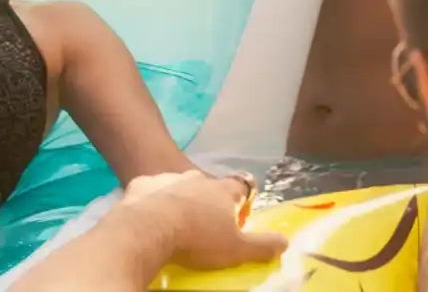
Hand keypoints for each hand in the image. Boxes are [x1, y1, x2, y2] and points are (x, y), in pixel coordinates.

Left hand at [118, 170, 286, 270]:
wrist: (148, 228)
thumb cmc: (198, 239)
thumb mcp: (236, 249)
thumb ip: (262, 245)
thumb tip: (285, 242)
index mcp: (223, 190)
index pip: (242, 187)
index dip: (241, 200)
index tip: (237, 216)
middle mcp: (198, 178)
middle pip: (209, 186)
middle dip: (209, 201)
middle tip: (204, 225)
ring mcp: (168, 178)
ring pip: (179, 186)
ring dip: (179, 200)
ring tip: (174, 224)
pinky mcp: (141, 184)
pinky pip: (150, 191)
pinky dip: (152, 201)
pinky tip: (148, 219)